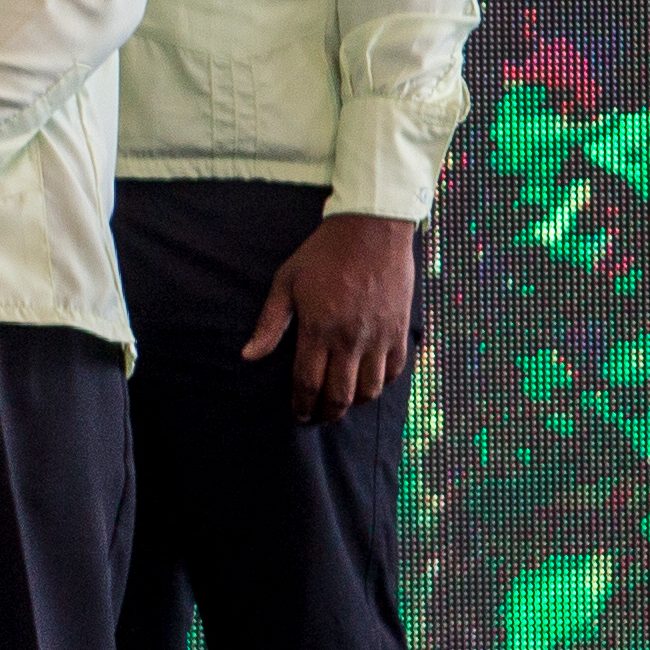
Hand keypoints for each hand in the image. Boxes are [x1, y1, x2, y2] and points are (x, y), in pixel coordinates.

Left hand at [251, 213, 422, 426]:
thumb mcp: (286, 282)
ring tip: (342, 405)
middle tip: (318, 418)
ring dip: (355, 403)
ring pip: (370, 389)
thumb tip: (249, 356)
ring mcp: (379, 336)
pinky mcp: (400, 330)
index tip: (298, 415)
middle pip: (340, 394)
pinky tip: (369, 385)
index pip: (308, 382)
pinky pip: (394, 371)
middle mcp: (350, 338)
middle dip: (327, 413)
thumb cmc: (322, 254)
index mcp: (318, 328)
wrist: (371, 231)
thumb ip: (270, 323)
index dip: (301, 405)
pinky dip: (382, 384)